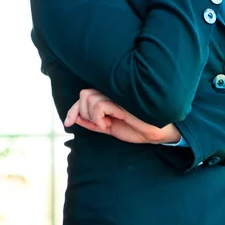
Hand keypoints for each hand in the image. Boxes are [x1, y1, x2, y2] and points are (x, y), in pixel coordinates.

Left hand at [64, 89, 180, 143]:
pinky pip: (99, 106)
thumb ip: (92, 122)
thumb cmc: (135, 128)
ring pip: (89, 99)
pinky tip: (109, 124)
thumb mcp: (108, 127)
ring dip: (92, 116)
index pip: (84, 95)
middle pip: (84, 94)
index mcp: (109, 96)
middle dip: (82, 112)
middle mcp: (112, 92)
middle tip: (96, 124)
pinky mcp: (122, 101)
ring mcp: (117, 95)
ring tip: (105, 124)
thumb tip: (73, 119)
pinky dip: (98, 119)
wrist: (156, 132)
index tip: (68, 123)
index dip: (73, 109)